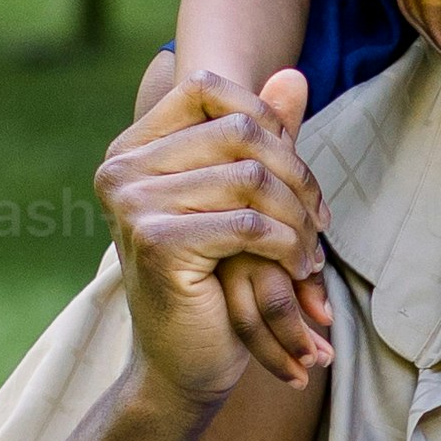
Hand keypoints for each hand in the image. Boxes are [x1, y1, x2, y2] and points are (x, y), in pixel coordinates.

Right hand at [102, 53, 332, 410]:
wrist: (183, 367)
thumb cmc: (215, 282)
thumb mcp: (243, 203)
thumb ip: (263, 138)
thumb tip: (295, 73)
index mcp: (132, 149)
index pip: (208, 87)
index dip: (266, 118)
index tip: (296, 174)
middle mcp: (121, 169)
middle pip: (239, 130)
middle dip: (297, 175)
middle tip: (319, 223)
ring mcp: (132, 203)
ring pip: (251, 177)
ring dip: (299, 219)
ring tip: (311, 255)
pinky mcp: (156, 242)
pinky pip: (250, 224)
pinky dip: (288, 247)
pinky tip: (298, 271)